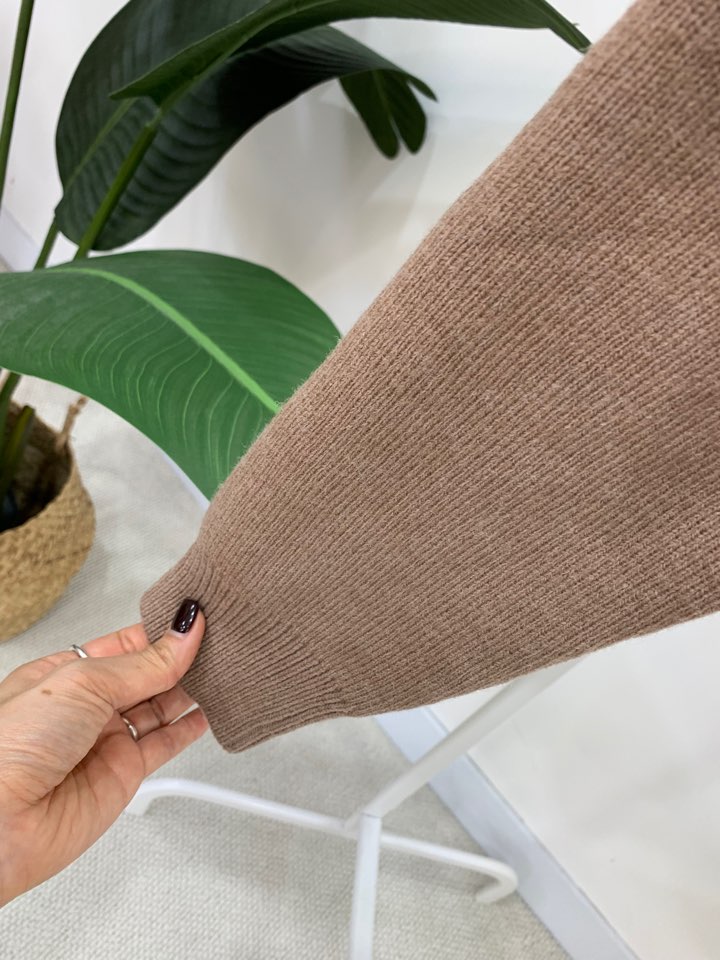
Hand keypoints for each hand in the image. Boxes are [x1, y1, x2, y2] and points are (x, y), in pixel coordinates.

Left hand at [0, 600, 207, 905]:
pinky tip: (206, 711)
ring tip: (221, 670)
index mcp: (65, 672)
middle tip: (217, 641)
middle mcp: (86, 706)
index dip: (160, 631)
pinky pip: (164, 744)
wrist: (0, 823)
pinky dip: (188, 729)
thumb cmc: (10, 748)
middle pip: (146, 674)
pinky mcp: (123, 774)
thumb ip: (144, 664)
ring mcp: (105, 740)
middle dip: (179, 659)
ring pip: (160, 707)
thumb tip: (183, 634)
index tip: (194, 618)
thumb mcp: (83, 682)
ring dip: (189, 690)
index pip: (126, 644)